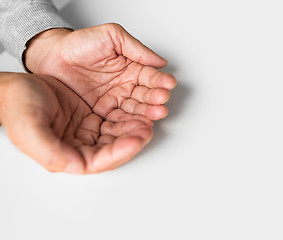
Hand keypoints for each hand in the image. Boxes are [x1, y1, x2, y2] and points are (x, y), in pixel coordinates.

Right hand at [0, 73, 153, 173]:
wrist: (16, 86)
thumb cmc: (18, 106)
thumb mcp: (30, 128)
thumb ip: (51, 151)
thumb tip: (76, 166)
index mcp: (66, 156)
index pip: (100, 161)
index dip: (120, 152)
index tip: (135, 140)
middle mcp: (80, 147)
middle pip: (114, 149)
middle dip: (132, 140)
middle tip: (147, 128)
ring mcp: (87, 132)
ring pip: (117, 135)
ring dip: (132, 129)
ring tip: (147, 119)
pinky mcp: (91, 118)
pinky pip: (114, 120)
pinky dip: (127, 117)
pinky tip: (136, 111)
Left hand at [24, 23, 175, 119]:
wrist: (51, 57)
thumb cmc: (79, 44)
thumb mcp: (111, 36)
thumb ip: (135, 48)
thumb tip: (159, 60)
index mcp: (131, 69)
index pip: (149, 76)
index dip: (159, 80)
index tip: (168, 83)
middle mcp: (126, 86)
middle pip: (145, 95)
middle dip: (155, 98)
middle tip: (162, 100)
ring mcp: (115, 101)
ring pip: (135, 109)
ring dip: (147, 112)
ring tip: (156, 114)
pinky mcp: (102, 114)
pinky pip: (118, 120)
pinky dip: (129, 123)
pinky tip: (139, 123)